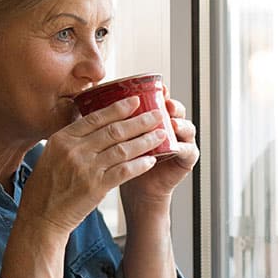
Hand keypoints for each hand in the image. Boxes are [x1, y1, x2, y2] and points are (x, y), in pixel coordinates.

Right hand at [20, 95, 164, 234]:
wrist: (41, 216)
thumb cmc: (45, 187)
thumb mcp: (50, 155)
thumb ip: (70, 140)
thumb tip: (93, 125)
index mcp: (61, 139)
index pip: (95, 118)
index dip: (118, 109)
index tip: (135, 101)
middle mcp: (74, 150)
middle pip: (113, 131)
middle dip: (139, 121)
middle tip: (157, 114)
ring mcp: (85, 168)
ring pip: (122, 149)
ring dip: (145, 141)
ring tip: (161, 134)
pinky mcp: (96, 187)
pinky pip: (124, 171)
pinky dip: (140, 164)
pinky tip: (151, 160)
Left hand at [119, 84, 199, 205]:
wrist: (135, 190)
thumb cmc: (123, 161)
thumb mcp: (116, 139)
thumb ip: (112, 121)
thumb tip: (89, 99)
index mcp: (153, 118)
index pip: (158, 100)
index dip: (157, 92)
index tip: (154, 87)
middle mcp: (169, 126)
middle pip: (175, 110)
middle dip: (170, 104)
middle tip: (165, 102)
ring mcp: (181, 141)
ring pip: (186, 127)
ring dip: (180, 123)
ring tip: (171, 122)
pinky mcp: (186, 159)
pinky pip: (188, 150)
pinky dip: (182, 147)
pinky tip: (174, 146)